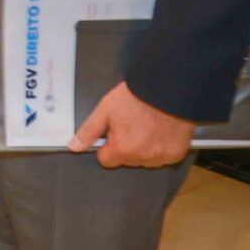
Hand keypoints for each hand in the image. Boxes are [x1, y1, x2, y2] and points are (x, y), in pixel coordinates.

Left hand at [70, 80, 193, 167]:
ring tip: (147, 126)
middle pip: (126, 160)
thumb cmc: (137, 97)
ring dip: (143, 149)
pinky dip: (160, 147)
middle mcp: (142, 157)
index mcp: (122, 149)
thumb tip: (74, 146)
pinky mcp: (176, 154)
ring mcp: (161, 157)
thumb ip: (89, 131)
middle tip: (132, 125)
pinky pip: (162, 157)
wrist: (168, 89)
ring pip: (144, 160)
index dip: (108, 145)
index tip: (113, 133)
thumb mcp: (106, 110)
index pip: (106, 160)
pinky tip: (160, 131)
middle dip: (126, 146)